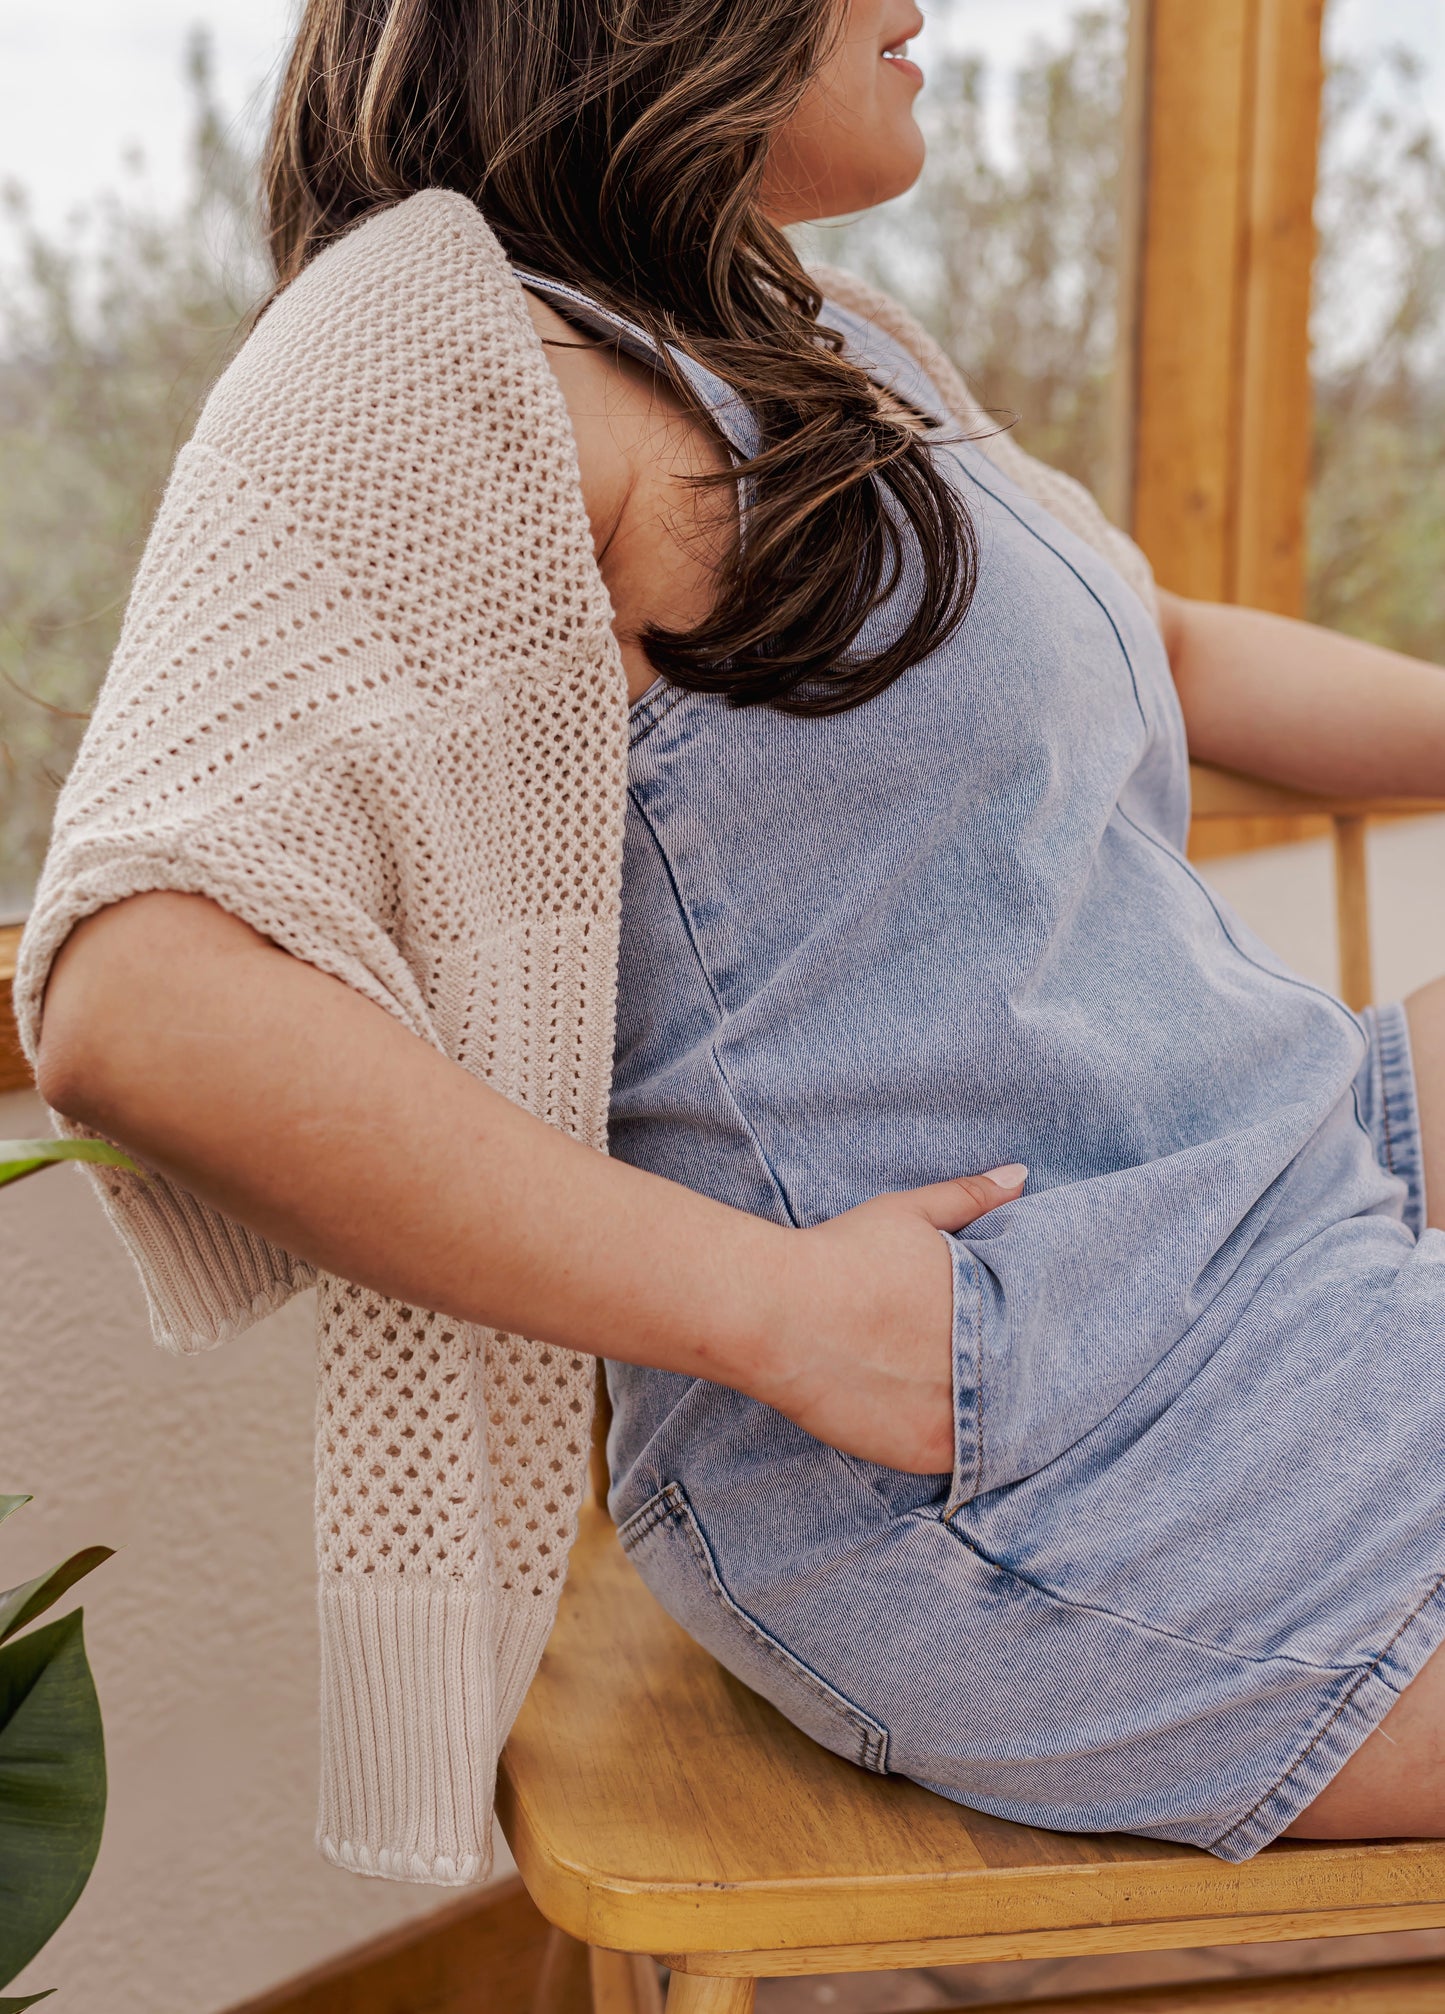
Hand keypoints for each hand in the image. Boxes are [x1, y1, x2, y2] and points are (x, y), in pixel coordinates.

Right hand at [761, 1166, 1028, 1473]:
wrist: (778, 1315)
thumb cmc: (841, 1257)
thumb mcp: (910, 1214)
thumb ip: (970, 1198)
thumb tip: (1020, 1175)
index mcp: (991, 1308)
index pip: (1038, 1332)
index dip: (1028, 1335)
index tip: (1014, 1333)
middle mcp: (986, 1366)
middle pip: (1022, 1382)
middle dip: (1009, 1375)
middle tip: (981, 1366)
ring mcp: (959, 1414)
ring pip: (997, 1425)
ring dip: (988, 1414)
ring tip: (958, 1395)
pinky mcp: (925, 1452)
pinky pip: (962, 1460)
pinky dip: (954, 1442)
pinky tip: (933, 1420)